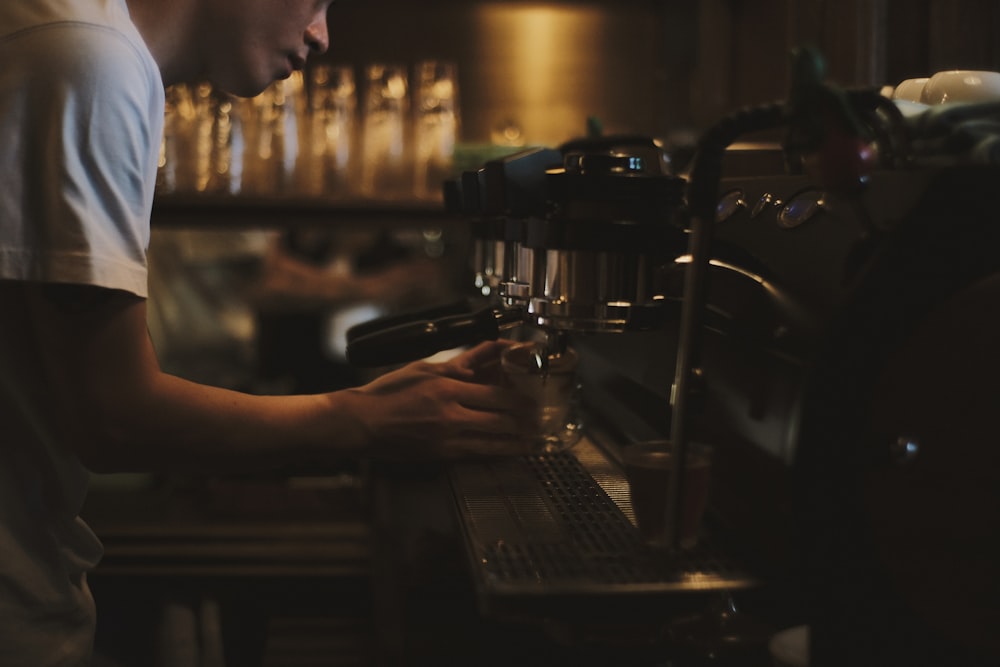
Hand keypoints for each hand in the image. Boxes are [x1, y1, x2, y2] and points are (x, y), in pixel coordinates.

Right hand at [344, 340, 535, 459]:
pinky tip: (507, 453)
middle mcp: (450, 415)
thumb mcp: (424, 368)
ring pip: (493, 443)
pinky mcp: (440, 455)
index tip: (532, 401)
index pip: (497, 395)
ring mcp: (446, 439)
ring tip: (532, 442)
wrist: (361, 423)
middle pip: (501, 420)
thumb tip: (485, 358)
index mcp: (447, 389)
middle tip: (539, 422)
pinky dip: (496, 454)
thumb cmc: (387, 393)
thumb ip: (459, 364)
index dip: (520, 400)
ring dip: (516, 443)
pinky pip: (476, 455)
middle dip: (524, 422)